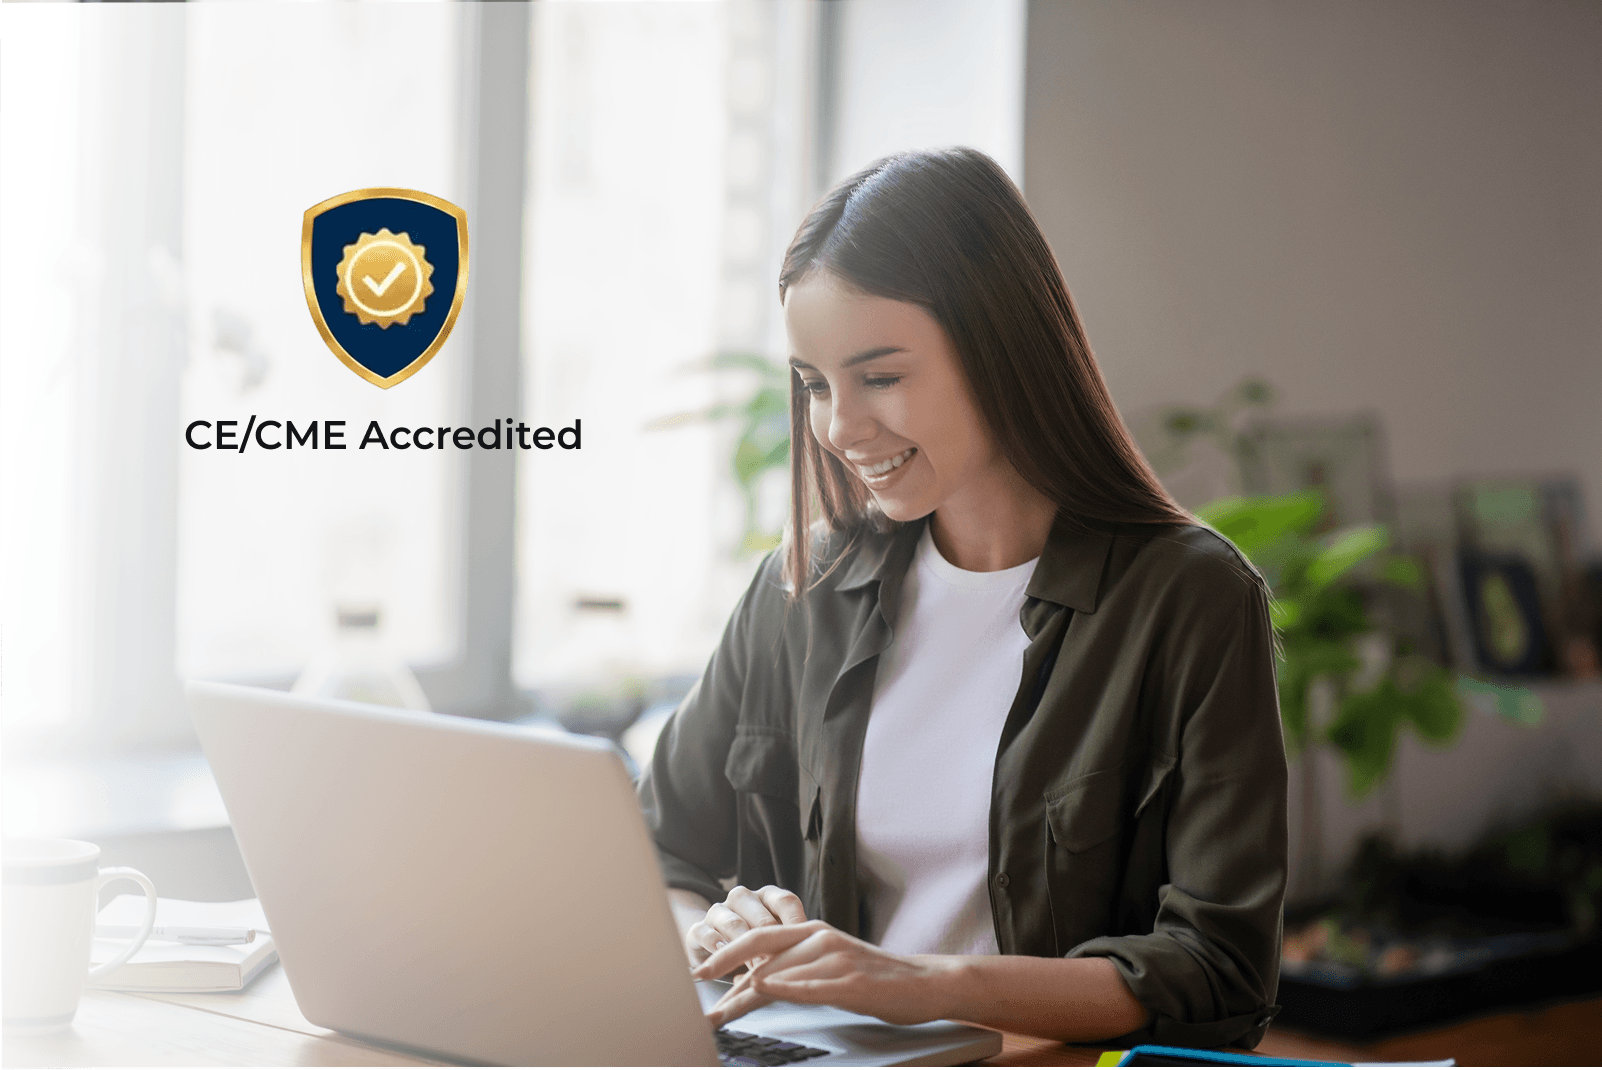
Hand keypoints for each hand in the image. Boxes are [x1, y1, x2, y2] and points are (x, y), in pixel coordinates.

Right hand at [683, 885, 807, 969]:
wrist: (715, 950)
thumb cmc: (757, 948)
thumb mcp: (778, 943)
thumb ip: (793, 944)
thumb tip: (816, 955)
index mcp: (767, 896)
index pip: (786, 902)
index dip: (796, 924)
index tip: (805, 946)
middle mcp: (743, 898)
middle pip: (760, 916)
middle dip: (771, 944)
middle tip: (780, 966)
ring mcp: (719, 911)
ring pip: (733, 924)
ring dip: (745, 949)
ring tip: (755, 969)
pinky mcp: (698, 929)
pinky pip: (706, 935)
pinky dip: (716, 948)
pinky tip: (725, 960)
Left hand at [691, 919, 953, 1027]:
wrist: (925, 983)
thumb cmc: (875, 977)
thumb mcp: (830, 964)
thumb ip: (796, 967)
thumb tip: (754, 982)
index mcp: (812, 932)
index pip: (759, 938)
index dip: (726, 952)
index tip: (698, 970)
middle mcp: (820, 938)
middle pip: (760, 950)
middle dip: (722, 966)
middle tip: (693, 982)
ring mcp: (836, 958)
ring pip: (780, 972)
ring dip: (743, 994)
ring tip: (718, 1013)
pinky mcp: (852, 982)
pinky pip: (811, 984)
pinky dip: (783, 987)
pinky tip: (761, 989)